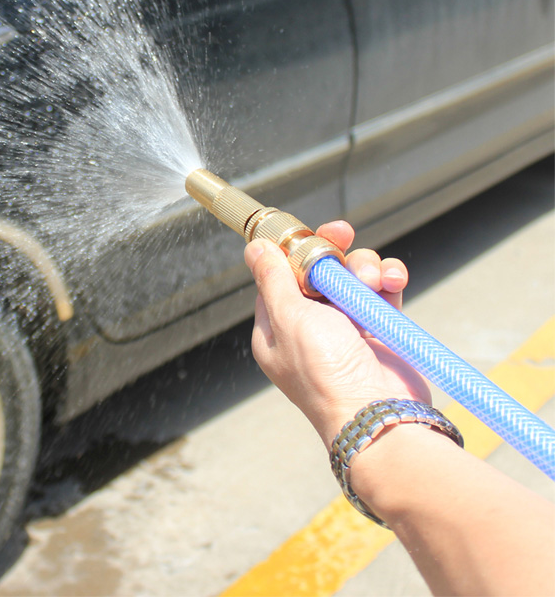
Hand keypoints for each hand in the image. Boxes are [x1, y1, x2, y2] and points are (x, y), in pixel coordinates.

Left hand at [246, 221, 430, 448]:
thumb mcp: (290, 318)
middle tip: (342, 232)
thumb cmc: (326, 372)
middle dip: (332, 251)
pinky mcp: (379, 330)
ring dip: (364, 267)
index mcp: (278, 328)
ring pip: (353, 277)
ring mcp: (346, 329)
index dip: (293, 251)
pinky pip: (382, 293)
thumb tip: (254, 249)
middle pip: (318, 272)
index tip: (306, 233)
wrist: (379, 415)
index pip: (280, 277)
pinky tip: (394, 279)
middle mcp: (310, 328)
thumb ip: (274, 280)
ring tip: (371, 279)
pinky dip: (389, 281)